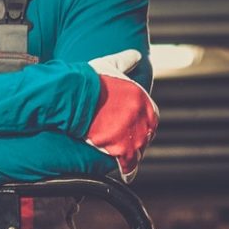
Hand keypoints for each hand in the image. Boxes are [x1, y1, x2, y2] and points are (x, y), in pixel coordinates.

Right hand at [85, 62, 158, 179]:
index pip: (152, 114)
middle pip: (147, 134)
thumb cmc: (91, 79)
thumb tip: (136, 54)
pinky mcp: (120, 149)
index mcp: (142, 99)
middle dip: (140, 138)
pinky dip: (129, 171)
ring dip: (135, 155)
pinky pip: (129, 165)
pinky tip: (127, 174)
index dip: (145, 121)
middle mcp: (142, 118)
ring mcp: (133, 134)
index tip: (137, 125)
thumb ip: (125, 60)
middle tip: (129, 142)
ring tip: (127, 158)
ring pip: (140, 151)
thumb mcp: (110, 64)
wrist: (75, 95)